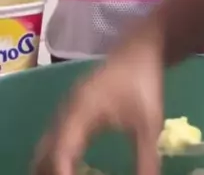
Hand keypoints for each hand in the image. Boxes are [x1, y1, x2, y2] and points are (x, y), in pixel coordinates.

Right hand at [33, 20, 163, 174]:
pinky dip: (56, 154)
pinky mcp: (75, 106)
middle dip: (50, 170)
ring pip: (49, 142)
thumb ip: (146, 158)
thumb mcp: (149, 123)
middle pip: (47, 149)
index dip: (61, 174)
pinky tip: (69, 167)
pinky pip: (56, 135)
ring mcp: (69, 106)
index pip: (61, 151)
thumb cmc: (144, 82)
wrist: (142, 47)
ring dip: (51, 163)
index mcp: (82, 111)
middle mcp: (69, 109)